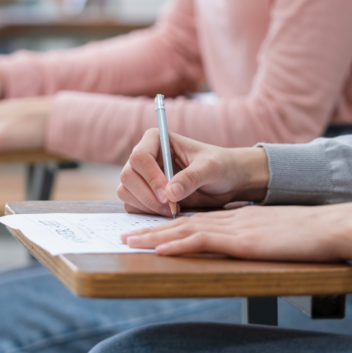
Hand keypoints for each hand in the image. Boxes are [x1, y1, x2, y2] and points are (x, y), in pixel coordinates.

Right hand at [118, 129, 269, 216]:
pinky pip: (132, 205)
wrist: (225, 181)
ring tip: (172, 210)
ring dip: (146, 205)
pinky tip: (168, 212)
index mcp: (156, 139)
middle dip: (147, 195)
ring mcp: (141, 176)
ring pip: (126, 192)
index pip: (139, 157)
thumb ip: (192, 177)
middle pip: (128, 176)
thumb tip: (171, 193)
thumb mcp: (211, 168)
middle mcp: (145, 156)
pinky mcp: (143, 194)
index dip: (151, 178)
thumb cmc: (220, 166)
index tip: (168, 195)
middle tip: (170, 207)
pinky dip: (146, 212)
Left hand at [121, 203, 351, 264]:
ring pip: (185, 230)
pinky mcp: (241, 240)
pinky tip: (160, 249)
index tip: (151, 231)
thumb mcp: (276, 232)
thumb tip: (248, 243)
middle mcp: (231, 219)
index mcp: (238, 217)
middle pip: (184, 222)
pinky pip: (202, 241)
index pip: (197, 220)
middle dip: (153, 229)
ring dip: (155, 236)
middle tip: (127, 235)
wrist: (330, 225)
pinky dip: (178, 245)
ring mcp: (235, 228)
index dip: (171, 225)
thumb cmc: (310, 232)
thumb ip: (258, 235)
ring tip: (131, 241)